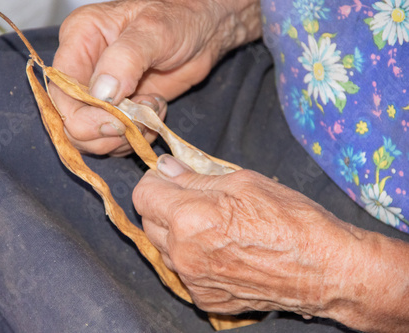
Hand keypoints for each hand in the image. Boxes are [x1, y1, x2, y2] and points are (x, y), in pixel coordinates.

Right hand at [50, 0, 260, 155]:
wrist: (202, 31)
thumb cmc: (179, 19)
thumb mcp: (154, 30)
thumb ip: (125, 59)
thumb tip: (101, 94)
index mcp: (80, 41)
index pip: (61, 91)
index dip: (83, 116)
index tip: (116, 123)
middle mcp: (83, 70)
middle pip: (72, 122)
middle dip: (106, 132)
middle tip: (139, 120)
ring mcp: (100, 94)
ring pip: (93, 138)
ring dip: (126, 136)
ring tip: (152, 109)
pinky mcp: (119, 111)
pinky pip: (116, 140)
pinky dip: (137, 138)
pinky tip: (154, 115)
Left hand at [133, 155, 408, 331]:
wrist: (323, 269)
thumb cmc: (290, 219)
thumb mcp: (243, 182)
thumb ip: (195, 177)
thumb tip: (166, 168)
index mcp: (189, 218)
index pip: (143, 195)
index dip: (154, 182)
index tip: (169, 178)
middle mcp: (183, 253)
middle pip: (149, 223)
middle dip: (163, 207)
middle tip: (192, 198)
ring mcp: (193, 280)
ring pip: (164, 248)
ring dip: (175, 233)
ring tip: (210, 226)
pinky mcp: (205, 299)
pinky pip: (184, 273)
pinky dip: (193, 259)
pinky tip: (221, 251)